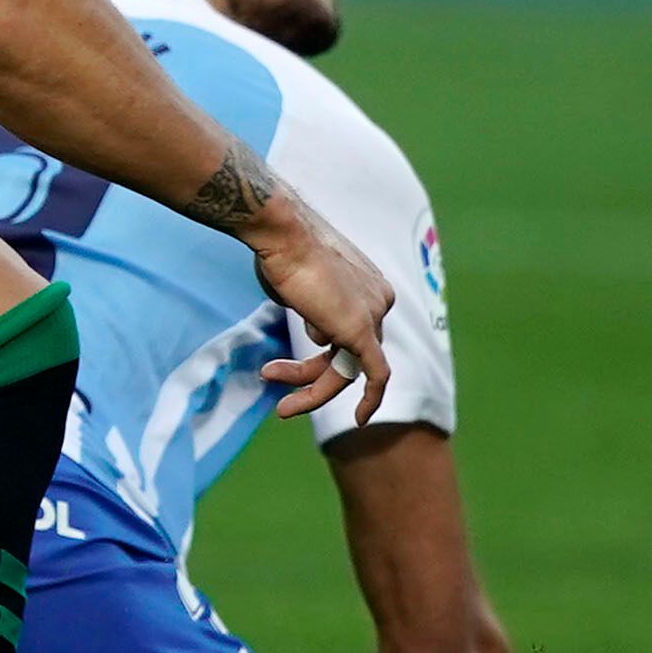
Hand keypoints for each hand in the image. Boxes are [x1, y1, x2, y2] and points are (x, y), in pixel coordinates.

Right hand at [235, 184, 395, 422]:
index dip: (316, 344)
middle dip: (310, 373)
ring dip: (312, 389)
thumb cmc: (281, 246)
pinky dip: (370, 399)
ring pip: (348, 368)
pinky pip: (375, 375)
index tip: (289, 358)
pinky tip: (359, 420)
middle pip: (348, 351)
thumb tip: (317, 330)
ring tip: (282, 406)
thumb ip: (312, 307)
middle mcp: (379, 299)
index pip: (347, 329)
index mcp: (369, 285)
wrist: (282, 231)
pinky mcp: (363, 331)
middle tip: (272, 377)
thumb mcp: (300, 281)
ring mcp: (374, 314)